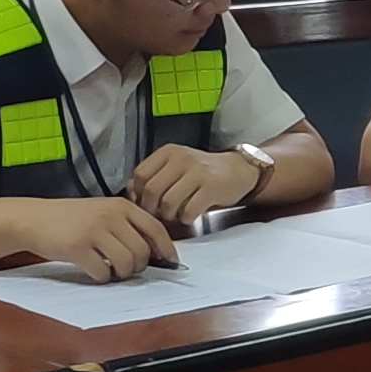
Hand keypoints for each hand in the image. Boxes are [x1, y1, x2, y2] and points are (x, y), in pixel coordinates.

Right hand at [23, 197, 178, 280]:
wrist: (35, 219)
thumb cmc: (71, 218)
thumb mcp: (103, 211)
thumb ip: (128, 224)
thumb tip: (156, 250)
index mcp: (121, 206)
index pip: (155, 228)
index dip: (167, 248)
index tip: (171, 261)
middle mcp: (110, 216)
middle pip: (142, 251)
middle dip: (139, 266)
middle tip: (127, 268)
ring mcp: (93, 231)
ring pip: (126, 263)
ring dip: (121, 274)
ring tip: (111, 269)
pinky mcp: (77, 248)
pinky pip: (102, 272)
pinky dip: (102, 277)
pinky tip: (94, 270)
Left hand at [130, 141, 265, 226]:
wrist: (238, 170)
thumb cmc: (204, 171)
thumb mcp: (177, 165)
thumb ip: (155, 175)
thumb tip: (132, 193)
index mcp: (169, 152)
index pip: (140, 174)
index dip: (137, 194)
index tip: (143, 204)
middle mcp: (182, 159)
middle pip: (151, 190)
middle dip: (150, 209)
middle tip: (156, 216)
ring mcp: (197, 172)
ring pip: (168, 202)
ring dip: (168, 216)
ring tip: (174, 217)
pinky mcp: (211, 187)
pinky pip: (189, 210)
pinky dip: (186, 219)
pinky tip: (189, 216)